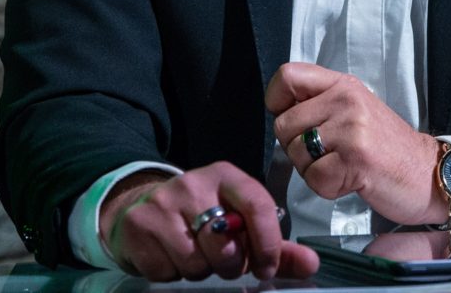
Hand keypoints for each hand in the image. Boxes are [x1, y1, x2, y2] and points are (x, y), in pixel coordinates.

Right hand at [97, 162, 317, 280]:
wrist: (140, 207)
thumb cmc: (200, 217)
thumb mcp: (238, 221)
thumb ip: (275, 245)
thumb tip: (311, 264)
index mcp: (225, 177)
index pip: (257, 204)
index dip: (267, 243)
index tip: (267, 267)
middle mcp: (193, 184)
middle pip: (225, 246)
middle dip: (229, 265)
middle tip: (223, 258)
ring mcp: (162, 203)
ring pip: (196, 264)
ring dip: (200, 271)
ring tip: (195, 254)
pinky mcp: (138, 226)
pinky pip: (165, 271)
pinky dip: (171, 274)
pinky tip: (170, 256)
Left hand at [266, 62, 446, 224]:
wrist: (428, 173)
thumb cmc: (387, 147)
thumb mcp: (355, 110)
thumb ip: (321, 103)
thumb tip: (280, 110)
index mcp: (344, 84)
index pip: (288, 75)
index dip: (277, 101)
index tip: (292, 120)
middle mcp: (347, 100)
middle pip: (284, 124)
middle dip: (297, 149)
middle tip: (327, 155)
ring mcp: (352, 128)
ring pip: (297, 154)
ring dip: (313, 171)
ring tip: (342, 167)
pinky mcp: (356, 159)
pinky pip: (314, 179)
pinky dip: (328, 188)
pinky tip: (350, 181)